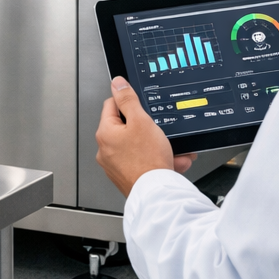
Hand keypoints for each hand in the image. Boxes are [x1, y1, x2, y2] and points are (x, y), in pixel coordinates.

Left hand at [96, 76, 197, 197]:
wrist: (158, 195)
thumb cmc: (147, 160)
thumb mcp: (140, 120)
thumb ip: (128, 99)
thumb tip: (117, 83)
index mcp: (105, 133)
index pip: (112, 105)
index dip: (129, 102)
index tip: (141, 106)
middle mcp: (106, 150)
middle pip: (128, 126)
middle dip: (149, 128)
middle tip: (160, 131)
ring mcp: (116, 165)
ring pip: (139, 146)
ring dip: (157, 145)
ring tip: (172, 149)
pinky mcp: (128, 177)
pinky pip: (143, 161)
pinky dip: (157, 159)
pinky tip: (173, 161)